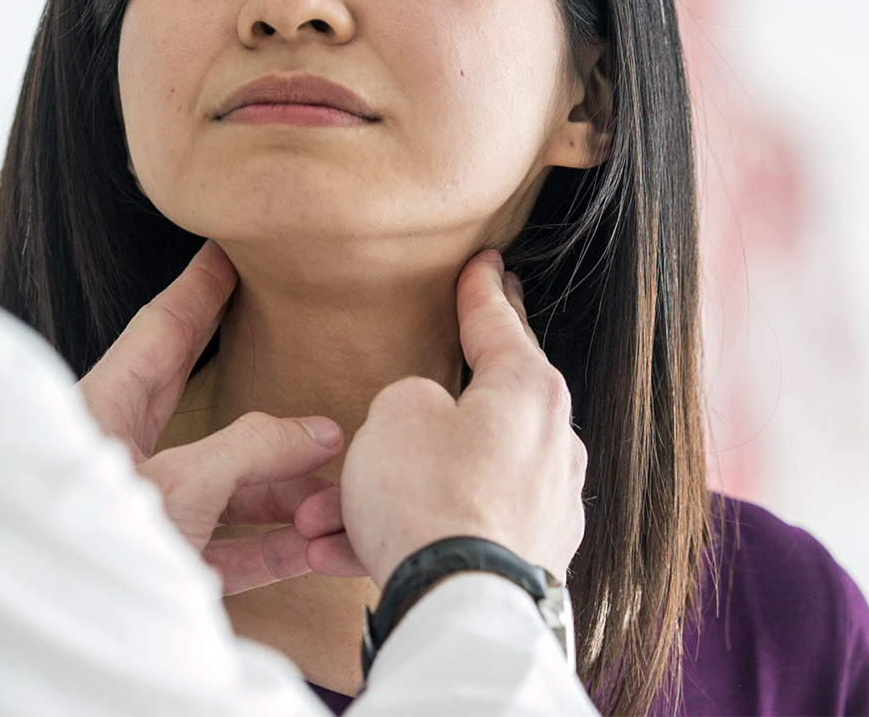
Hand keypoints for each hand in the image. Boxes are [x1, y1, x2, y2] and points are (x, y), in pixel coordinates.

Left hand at [79, 241, 343, 594]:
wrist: (60, 631)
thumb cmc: (93, 547)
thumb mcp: (181, 485)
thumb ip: (252, 450)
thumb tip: (317, 432)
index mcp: (102, 412)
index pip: (160, 332)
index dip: (199, 291)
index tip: (226, 253)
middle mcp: (118, 458)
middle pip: (199, 406)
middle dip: (255, 388)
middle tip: (289, 342)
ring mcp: (141, 515)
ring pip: (222, 488)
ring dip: (280, 489)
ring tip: (335, 481)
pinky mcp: (159, 568)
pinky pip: (224, 548)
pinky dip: (269, 546)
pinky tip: (312, 545)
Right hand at [296, 250, 586, 584]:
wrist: (456, 605)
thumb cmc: (427, 497)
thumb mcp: (395, 413)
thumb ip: (408, 397)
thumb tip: (424, 416)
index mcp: (530, 392)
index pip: (501, 324)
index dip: (482, 290)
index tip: (485, 263)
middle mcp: (552, 447)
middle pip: (472, 412)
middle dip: (402, 425)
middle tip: (387, 404)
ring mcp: (543, 510)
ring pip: (445, 483)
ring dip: (379, 495)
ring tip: (317, 518)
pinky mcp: (525, 562)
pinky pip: (450, 531)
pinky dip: (400, 534)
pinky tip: (339, 551)